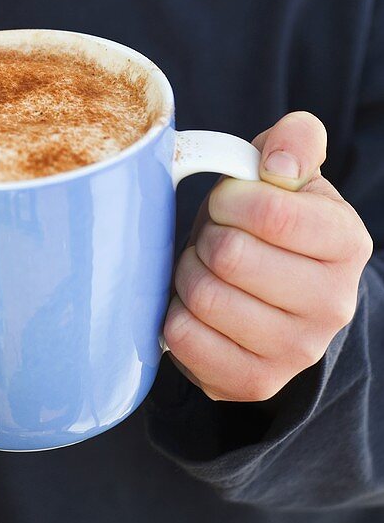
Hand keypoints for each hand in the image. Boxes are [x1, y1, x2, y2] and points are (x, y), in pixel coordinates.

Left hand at [163, 111, 373, 402]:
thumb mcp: (287, 168)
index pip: (271, 212)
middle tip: (216, 237)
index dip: (231, 198)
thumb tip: (277, 166)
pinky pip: (184, 339)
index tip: (229, 201)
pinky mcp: (253, 382)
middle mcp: (334, 304)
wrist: (273, 293)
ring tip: (207, 268)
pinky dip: (176, 314)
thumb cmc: (271, 220)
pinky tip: (196, 306)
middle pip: (230, 255)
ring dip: (189, 272)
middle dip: (208, 235)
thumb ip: (296, 139)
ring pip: (204, 296)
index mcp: (346, 242)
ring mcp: (296, 351)